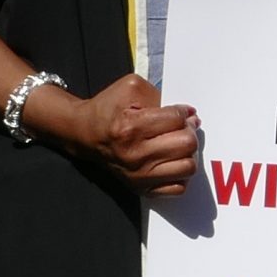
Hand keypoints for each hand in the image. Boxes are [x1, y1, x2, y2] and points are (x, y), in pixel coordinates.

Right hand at [32, 72, 199, 199]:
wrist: (86, 135)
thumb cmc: (108, 109)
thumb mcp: (130, 88)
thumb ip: (160, 96)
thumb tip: (189, 114)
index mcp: (132, 127)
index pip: (177, 120)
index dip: (183, 113)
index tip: (179, 112)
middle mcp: (136, 155)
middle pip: (187, 144)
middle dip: (188, 131)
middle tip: (181, 127)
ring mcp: (140, 176)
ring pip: (187, 167)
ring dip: (186, 153)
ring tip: (176, 145)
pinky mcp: (142, 188)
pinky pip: (178, 188)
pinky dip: (180, 174)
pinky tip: (171, 162)